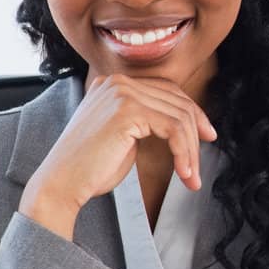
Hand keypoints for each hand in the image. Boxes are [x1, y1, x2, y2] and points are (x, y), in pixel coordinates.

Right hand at [19, 74, 216, 238]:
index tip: (206, 136)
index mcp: (114, 84)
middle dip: (196, 134)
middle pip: (177, 102)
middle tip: (200, 163)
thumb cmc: (91, 167)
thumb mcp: (125, 134)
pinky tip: (184, 172)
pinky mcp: (127, 111)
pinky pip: (174, 129)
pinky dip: (184, 153)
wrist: (61, 185)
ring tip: (191, 176)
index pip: (167, 91)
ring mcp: (122, 93)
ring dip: (191, 151)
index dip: (193, 113)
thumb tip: (187, 121)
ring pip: (180, 117)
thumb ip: (148, 119)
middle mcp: (117, 82)